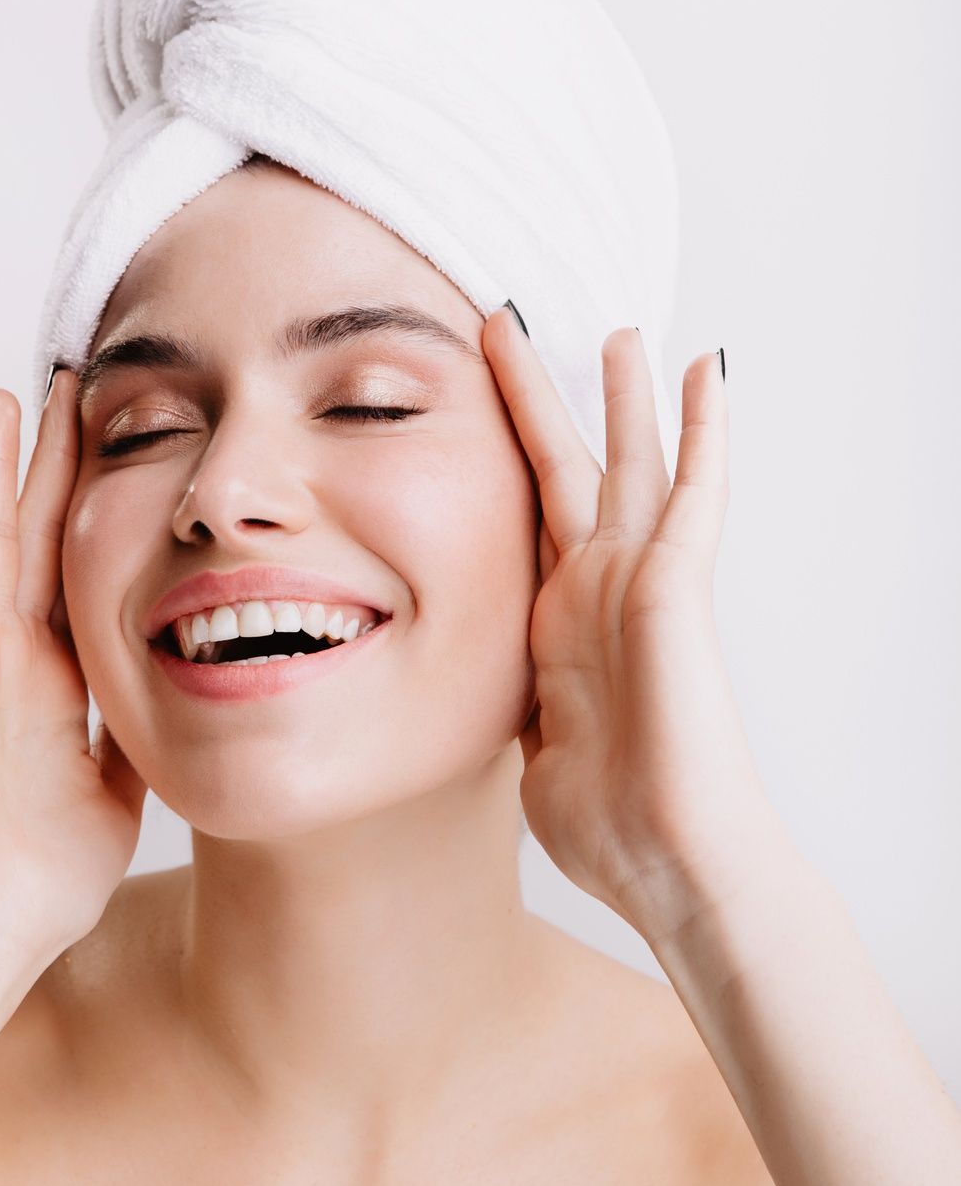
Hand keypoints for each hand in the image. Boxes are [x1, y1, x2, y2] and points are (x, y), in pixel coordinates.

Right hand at [0, 370, 147, 979]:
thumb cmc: (42, 874)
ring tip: (1, 395)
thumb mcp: (122, 778)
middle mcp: (4, 650)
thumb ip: (144, 723)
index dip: (92, 500)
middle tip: (65, 382)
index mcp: (51, 672)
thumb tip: (197, 684)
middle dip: (46, 458)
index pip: (73, 561)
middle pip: (28, 529)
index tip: (116, 436)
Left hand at [482, 312, 779, 948]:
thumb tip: (507, 709)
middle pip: (569, 467)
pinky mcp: (676, 585)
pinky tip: (707, 373)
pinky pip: (695, 491)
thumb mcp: (534, 747)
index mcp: (557, 621)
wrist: (665, 861)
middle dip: (543, 397)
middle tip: (515, 324)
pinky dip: (705, 429)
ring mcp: (639, 582)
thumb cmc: (609, 826)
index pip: (527, 516)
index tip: (477, 411)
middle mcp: (597, 589)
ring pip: (633, 462)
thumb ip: (524, 707)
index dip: (504, 458)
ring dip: (626, 395)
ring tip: (621, 329)